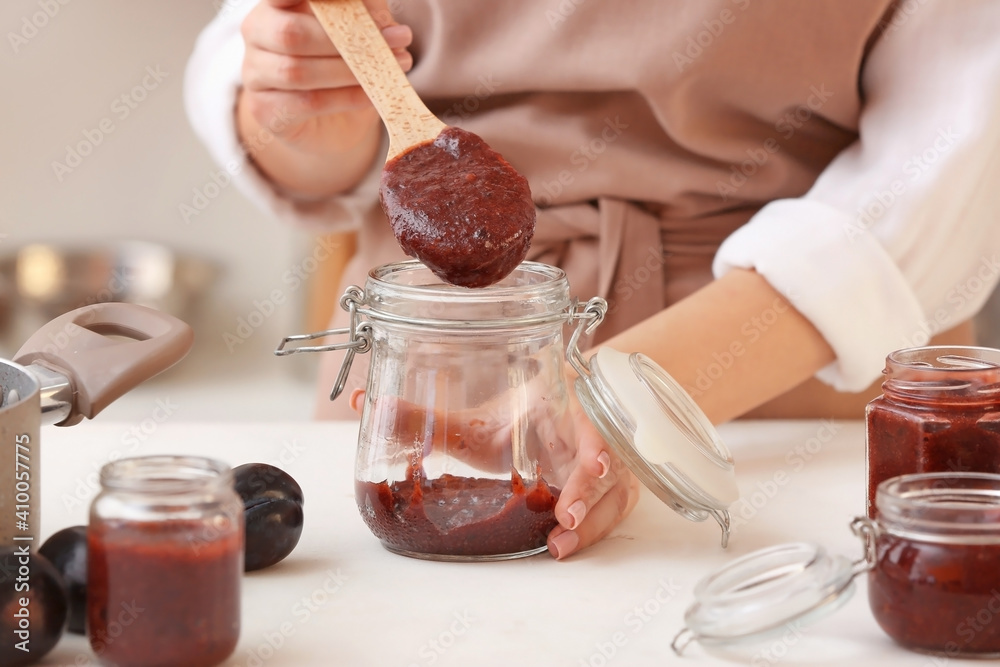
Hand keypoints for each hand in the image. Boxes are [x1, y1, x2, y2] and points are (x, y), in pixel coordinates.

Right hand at [239, 0, 412, 155]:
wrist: (331, 123)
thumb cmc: (342, 65)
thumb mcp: (358, 32)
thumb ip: (364, 16)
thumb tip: (385, 22)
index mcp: (275, 4)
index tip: (349, 0)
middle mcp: (256, 33)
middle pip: (292, 33)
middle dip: (348, 38)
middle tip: (399, 39)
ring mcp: (255, 74)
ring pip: (298, 71)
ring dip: (351, 71)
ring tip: (394, 67)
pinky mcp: (265, 110)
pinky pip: (307, 102)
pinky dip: (346, 97)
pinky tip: (374, 94)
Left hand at [348, 373, 640, 560]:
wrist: (567, 409)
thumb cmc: (523, 416)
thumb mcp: (479, 421)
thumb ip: (427, 418)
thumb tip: (361, 401)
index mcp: (566, 407)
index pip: (590, 425)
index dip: (594, 446)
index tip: (591, 467)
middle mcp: (593, 436)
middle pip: (605, 466)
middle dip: (587, 493)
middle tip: (563, 518)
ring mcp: (609, 467)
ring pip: (614, 496)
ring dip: (591, 523)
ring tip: (560, 546)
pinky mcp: (611, 493)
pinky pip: (612, 514)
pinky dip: (593, 531)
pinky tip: (565, 547)